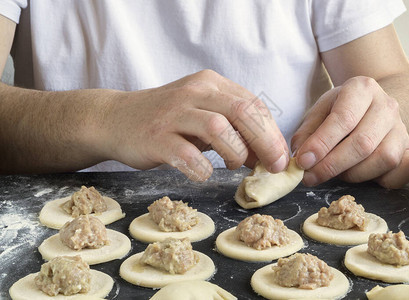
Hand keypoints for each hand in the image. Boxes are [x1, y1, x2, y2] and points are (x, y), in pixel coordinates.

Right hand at [101, 70, 288, 180]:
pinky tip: (203, 172)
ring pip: (219, 128)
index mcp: (210, 84)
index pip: (253, 104)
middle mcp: (194, 93)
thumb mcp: (202, 116)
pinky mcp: (156, 137)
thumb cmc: (167, 120)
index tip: (280, 156)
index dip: (272, 133)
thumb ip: (233, 131)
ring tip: (234, 165)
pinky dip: (202, 169)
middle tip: (274, 166)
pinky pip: (187, 155)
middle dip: (265, 142)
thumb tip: (264, 156)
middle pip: (243, 112)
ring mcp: (173, 114)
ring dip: (235, 153)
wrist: (115, 118)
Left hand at [291, 76, 408, 188]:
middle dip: (332, 165)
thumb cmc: (341, 111)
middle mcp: (387, 106)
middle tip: (310, 176)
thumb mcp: (320, 112)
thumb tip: (301, 158)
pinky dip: (382, 180)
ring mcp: (402, 128)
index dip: (321, 143)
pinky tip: (361, 176)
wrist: (373, 108)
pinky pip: (404, 171)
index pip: (343, 118)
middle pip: (363, 142)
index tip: (303, 161)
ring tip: (333, 173)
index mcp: (362, 89)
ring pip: (384, 159)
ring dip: (353, 174)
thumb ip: (307, 133)